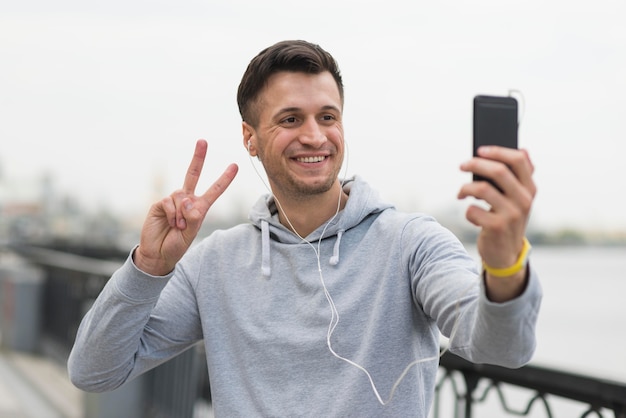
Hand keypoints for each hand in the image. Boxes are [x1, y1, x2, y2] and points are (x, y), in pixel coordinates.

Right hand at [134, 139, 237, 275]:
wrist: (157, 254)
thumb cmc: (176, 245)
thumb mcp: (190, 234)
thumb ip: (193, 217)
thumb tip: (188, 199)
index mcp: (199, 208)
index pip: (214, 190)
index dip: (224, 179)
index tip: (235, 165)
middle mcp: (187, 201)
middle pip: (192, 174)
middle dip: (198, 157)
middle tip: (203, 141)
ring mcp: (173, 201)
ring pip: (182, 195)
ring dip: (181, 213)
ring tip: (178, 226)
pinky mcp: (160, 203)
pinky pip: (170, 202)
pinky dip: (173, 214)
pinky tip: (170, 223)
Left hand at [458, 146, 535, 298]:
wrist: (506, 255)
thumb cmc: (507, 220)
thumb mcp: (519, 199)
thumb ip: (521, 176)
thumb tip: (524, 149)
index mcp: (529, 189)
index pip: (519, 160)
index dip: (498, 151)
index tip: (480, 150)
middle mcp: (523, 200)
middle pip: (498, 171)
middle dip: (475, 164)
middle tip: (462, 165)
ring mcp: (511, 215)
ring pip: (482, 189)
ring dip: (465, 188)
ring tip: (461, 193)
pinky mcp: (496, 228)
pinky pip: (472, 210)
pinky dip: (467, 210)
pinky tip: (471, 214)